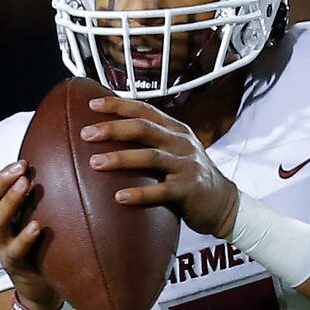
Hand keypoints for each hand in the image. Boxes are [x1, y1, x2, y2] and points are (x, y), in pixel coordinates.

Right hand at [0, 162, 60, 309]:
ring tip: (25, 184)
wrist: (40, 291)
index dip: (0, 176)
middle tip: (22, 168)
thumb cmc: (39, 252)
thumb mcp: (33, 224)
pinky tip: (37, 226)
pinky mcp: (17, 267)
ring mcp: (5, 250)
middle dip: (2, 182)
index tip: (21, 162)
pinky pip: (16, 251)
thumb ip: (34, 205)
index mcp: (0, 221)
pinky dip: (25, 237)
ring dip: (11, 201)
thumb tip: (53, 170)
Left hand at [80, 95, 238, 237]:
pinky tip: (119, 197)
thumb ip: (151, 143)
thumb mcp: (175, 153)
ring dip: (121, 159)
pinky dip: (140, 194)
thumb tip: (112, 138)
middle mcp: (181, 142)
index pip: (144, 109)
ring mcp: (187, 165)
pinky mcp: (189, 189)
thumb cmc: (190, 179)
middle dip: (113, 129)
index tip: (91, 105)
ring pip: (150, 156)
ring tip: (95, 163)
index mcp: (175, 130)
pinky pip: (161, 191)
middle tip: (86, 134)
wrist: (223, 204)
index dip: (118, 105)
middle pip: (143, 128)